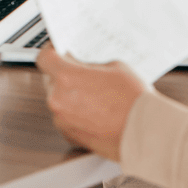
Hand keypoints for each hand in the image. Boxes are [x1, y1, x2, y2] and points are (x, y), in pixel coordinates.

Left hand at [37, 45, 146, 160]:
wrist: (143, 131)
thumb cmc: (133, 100)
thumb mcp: (115, 67)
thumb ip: (91, 66)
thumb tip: (84, 68)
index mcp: (67, 77)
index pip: (45, 58)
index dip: (51, 52)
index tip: (57, 51)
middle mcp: (58, 100)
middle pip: (50, 79)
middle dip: (64, 75)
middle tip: (83, 73)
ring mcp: (62, 120)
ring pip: (58, 100)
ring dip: (70, 95)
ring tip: (95, 94)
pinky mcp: (69, 136)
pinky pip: (66, 117)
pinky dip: (76, 113)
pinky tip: (96, 110)